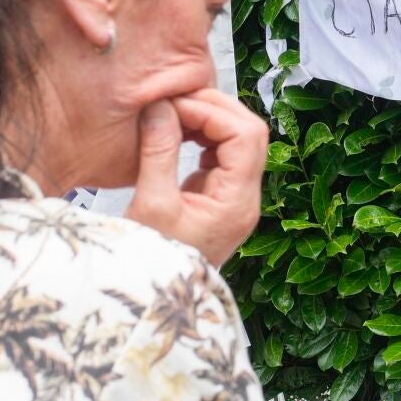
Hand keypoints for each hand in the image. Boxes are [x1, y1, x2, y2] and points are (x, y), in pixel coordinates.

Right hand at [128, 89, 269, 265]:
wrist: (151, 299)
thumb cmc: (150, 260)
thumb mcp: (150, 205)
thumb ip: (158, 151)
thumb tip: (160, 107)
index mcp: (237, 202)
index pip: (246, 136)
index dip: (213, 112)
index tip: (175, 105)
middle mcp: (245, 199)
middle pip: (250, 134)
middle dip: (216, 109)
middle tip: (176, 100)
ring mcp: (236, 199)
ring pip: (240, 142)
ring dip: (210, 121)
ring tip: (173, 113)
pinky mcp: (220, 199)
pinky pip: (224, 156)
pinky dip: (205, 137)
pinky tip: (178, 132)